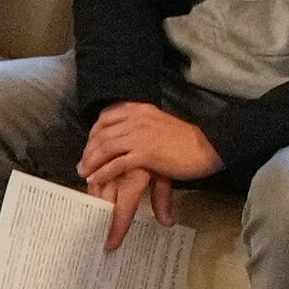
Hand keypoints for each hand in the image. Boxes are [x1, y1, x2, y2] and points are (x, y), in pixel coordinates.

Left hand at [74, 101, 221, 239]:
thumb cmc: (185, 140)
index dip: (92, 133)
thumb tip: (126, 137)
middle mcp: (137, 118)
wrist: (206, 147)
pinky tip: (96, 179)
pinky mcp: (146, 153)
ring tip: (84, 173)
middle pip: (102, 134)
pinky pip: (117, 163)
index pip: (106, 117)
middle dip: (88, 151)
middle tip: (81, 165)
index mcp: (140, 109)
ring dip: (91, 162)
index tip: (87, 147)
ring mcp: (141, 135)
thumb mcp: (159, 125)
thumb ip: (141, 127)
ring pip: (106, 148)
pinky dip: (103, 172)